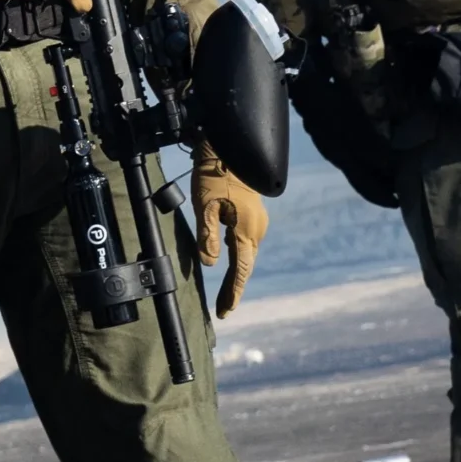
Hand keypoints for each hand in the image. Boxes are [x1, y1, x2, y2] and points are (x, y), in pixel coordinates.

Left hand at [193, 147, 267, 317]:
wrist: (229, 149)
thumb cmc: (213, 176)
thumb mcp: (204, 206)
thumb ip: (207, 236)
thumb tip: (209, 265)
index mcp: (246, 231)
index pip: (240, 270)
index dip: (232, 292)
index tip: (226, 311)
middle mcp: (256, 230)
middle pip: (245, 267)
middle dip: (233, 289)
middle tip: (223, 311)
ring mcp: (256, 223)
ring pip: (245, 255)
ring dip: (235, 275)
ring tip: (225, 295)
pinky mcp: (251, 217)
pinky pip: (244, 244)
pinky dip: (237, 258)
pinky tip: (229, 264)